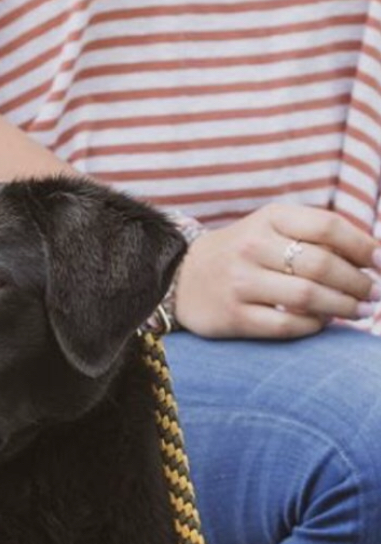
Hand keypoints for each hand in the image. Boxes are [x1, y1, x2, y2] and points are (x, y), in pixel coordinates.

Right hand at [174, 203, 379, 337]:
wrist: (181, 277)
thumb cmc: (242, 252)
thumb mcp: (271, 228)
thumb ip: (313, 234)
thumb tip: (370, 254)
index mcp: (271, 218)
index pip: (329, 227)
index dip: (363, 246)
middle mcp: (254, 248)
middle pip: (322, 265)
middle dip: (357, 283)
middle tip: (374, 294)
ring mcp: (241, 284)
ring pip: (307, 297)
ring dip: (342, 307)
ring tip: (360, 312)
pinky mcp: (233, 317)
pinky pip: (284, 325)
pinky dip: (311, 325)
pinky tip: (323, 324)